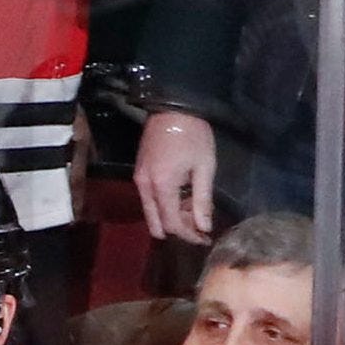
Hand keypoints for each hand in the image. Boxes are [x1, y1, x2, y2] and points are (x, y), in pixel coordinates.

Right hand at [133, 110, 214, 242]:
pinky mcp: (139, 173)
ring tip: (192, 212)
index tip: (205, 238)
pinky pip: (149, 200)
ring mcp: (139, 180)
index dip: (189, 235)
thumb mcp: (204, 167)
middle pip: (157, 223)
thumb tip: (204, 227)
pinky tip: (181, 199)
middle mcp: (145, 187)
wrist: (172, 106)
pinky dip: (164, 206)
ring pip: (151, 213)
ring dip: (170, 218)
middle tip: (198, 229)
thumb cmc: (193, 134)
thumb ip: (203, 199)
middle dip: (177, 230)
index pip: (172, 224)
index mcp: (162, 186)